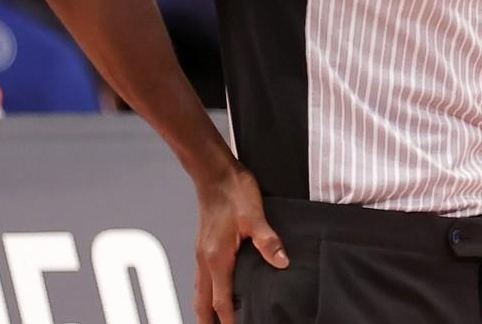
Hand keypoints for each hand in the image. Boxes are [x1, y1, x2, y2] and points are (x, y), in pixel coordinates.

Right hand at [193, 166, 287, 323]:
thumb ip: (268, 241)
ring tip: (216, 320)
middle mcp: (206, 259)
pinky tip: (217, 288)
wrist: (215, 172)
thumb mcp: (255, 216)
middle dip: (209, 321)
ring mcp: (203, 252)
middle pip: (203, 301)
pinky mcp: (205, 245)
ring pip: (200, 290)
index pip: (220, 300)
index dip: (228, 319)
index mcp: (217, 257)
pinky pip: (203, 277)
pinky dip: (207, 291)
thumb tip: (281, 262)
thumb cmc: (233, 191)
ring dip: (206, 308)